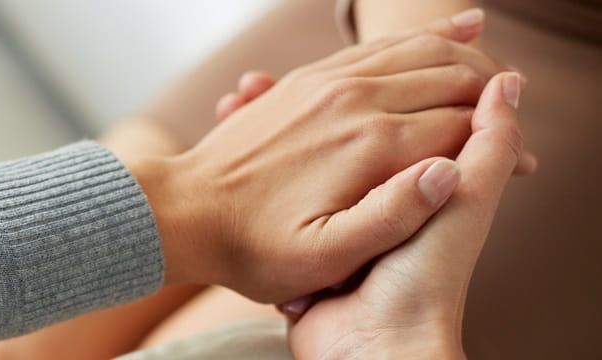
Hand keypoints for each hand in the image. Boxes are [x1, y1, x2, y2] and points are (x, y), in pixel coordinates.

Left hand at [127, 10, 527, 302]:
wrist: (183, 211)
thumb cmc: (252, 248)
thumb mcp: (324, 257)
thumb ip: (392, 217)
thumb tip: (448, 172)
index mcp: (369, 144)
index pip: (463, 125)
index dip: (502, 144)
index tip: (519, 166)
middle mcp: (353, 100)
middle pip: (450, 77)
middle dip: (493, 95)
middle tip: (513, 123)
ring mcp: (327, 82)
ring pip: (418, 51)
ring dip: (465, 57)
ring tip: (497, 74)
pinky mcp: (307, 78)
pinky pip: (377, 46)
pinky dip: (422, 36)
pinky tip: (452, 31)